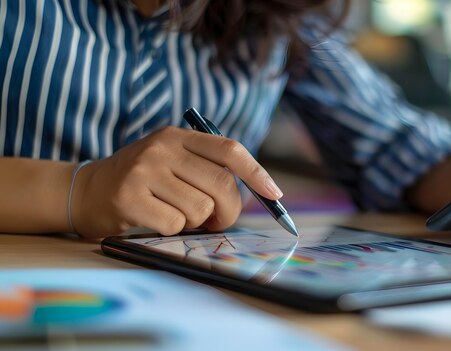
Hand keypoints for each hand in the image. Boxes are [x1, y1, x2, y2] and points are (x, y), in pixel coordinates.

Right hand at [70, 127, 282, 237]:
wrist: (86, 190)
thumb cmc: (142, 180)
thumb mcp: (172, 161)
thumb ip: (206, 169)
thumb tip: (253, 195)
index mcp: (178, 136)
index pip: (229, 150)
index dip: (257, 173)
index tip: (275, 194)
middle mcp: (162, 148)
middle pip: (221, 185)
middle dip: (228, 211)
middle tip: (217, 222)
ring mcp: (144, 170)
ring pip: (200, 209)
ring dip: (195, 222)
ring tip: (174, 214)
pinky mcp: (129, 197)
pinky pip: (175, 224)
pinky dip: (172, 230)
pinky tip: (154, 220)